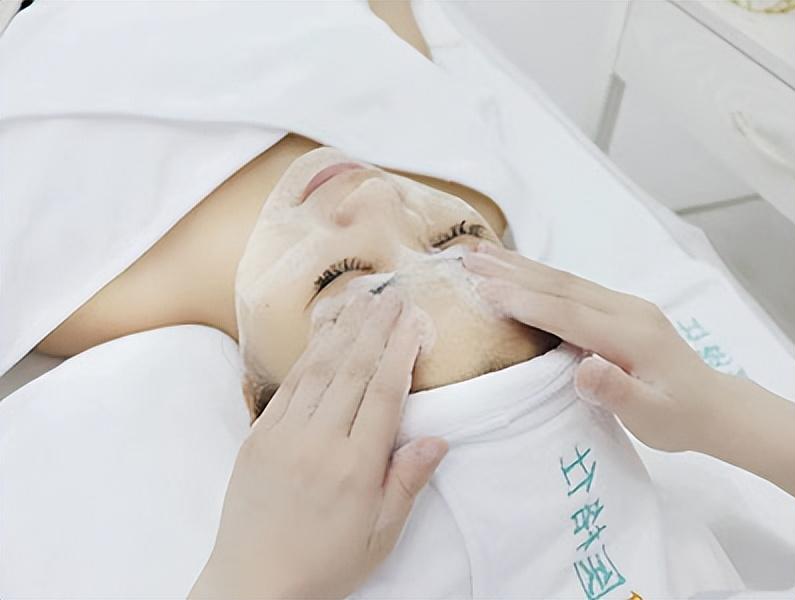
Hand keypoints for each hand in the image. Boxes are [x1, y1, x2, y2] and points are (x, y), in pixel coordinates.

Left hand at [190, 290, 448, 598]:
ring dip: (344, 332)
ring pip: (319, 370)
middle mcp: (318, 443)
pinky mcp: (258, 436)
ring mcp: (283, 436)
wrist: (253, 583)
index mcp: (354, 469)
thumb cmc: (324, 564)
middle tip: (393, 296)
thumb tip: (437, 439)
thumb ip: (406, 483)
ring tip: (362, 302)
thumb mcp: (379, 535)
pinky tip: (323, 336)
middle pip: (354, 371)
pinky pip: (288, 386)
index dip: (401, 352)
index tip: (413, 321)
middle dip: (376, 328)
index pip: (385, 394)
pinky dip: (308, 356)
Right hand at [464, 243, 794, 497]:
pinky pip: (571, 286)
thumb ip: (617, 393)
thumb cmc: (679, 418)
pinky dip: (538, 276)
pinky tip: (517, 270)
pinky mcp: (618, 308)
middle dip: (511, 271)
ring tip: (481, 253)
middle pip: (561, 285)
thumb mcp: (652, 416)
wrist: (715, 406)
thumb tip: (584, 370)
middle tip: (468, 257)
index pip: (568, 313)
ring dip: (520, 266)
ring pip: (563, 280)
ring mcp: (622, 305)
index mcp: (631, 335)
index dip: (525, 300)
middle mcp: (625, 310)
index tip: (484, 289)